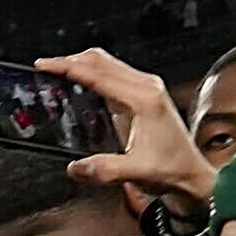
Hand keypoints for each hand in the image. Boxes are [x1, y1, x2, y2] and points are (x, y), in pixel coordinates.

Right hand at [38, 48, 216, 225]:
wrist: (191, 175)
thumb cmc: (172, 169)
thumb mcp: (135, 172)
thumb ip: (103, 169)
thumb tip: (75, 166)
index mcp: (144, 99)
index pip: (98, 74)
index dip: (68, 68)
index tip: (45, 66)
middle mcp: (146, 88)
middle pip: (101, 60)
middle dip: (70, 60)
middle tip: (45, 68)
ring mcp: (145, 89)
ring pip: (106, 64)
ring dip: (80, 65)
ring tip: (56, 73)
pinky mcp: (141, 96)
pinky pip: (111, 75)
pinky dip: (90, 74)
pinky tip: (77, 85)